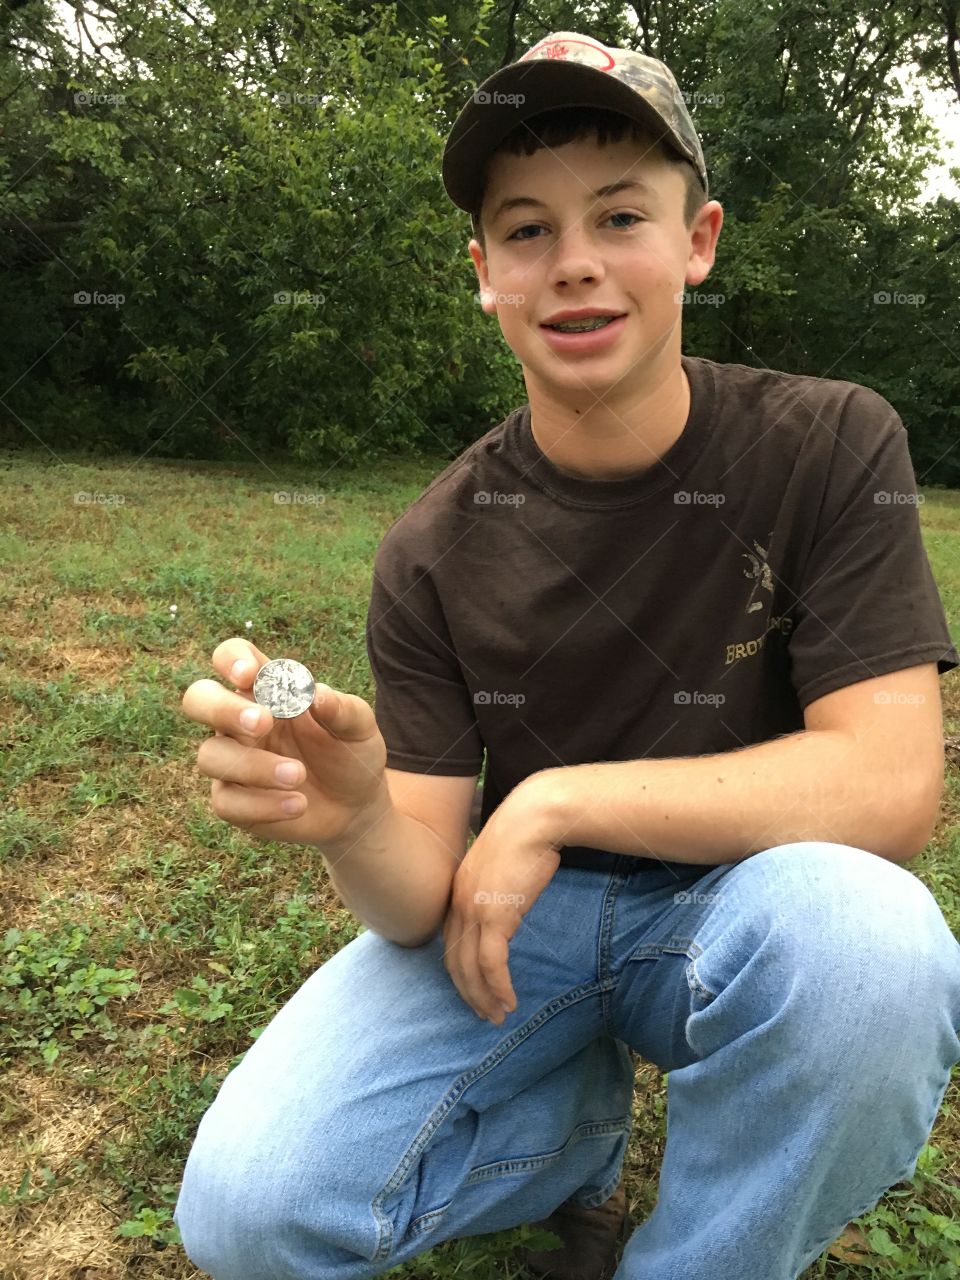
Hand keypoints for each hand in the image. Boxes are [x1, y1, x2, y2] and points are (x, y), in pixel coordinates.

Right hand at [181, 637, 388, 846]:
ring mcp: (232, 760)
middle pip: (198, 699)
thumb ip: (342, 708)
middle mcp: (239, 721)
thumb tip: (315, 693)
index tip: (250, 675)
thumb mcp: (359, 728)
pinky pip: (226, 802)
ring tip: (299, 776)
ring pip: (210, 756)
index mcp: (266, 690)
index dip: (232, 659)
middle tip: (262, 723)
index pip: (231, 657)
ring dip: (254, 766)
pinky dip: (262, 805)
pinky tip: (297, 805)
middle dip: (221, 709)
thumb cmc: (350, 754)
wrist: (356, 806)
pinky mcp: (233, 801)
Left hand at [442, 781, 561, 1024]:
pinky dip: (499, 987)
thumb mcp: (501, 866)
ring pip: (470, 968)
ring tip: (498, 1016)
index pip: (450, 941)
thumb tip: (507, 906)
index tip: (473, 988)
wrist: (534, 818)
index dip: (459, 969)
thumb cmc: (525, 836)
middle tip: (483, 1013)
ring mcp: (474, 910)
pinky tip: (509, 1001)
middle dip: (467, 991)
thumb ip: (496, 888)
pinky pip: (492, 964)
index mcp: (457, 890)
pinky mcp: (496, 916)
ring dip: (483, 997)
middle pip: (454, 960)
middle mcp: (458, 903)